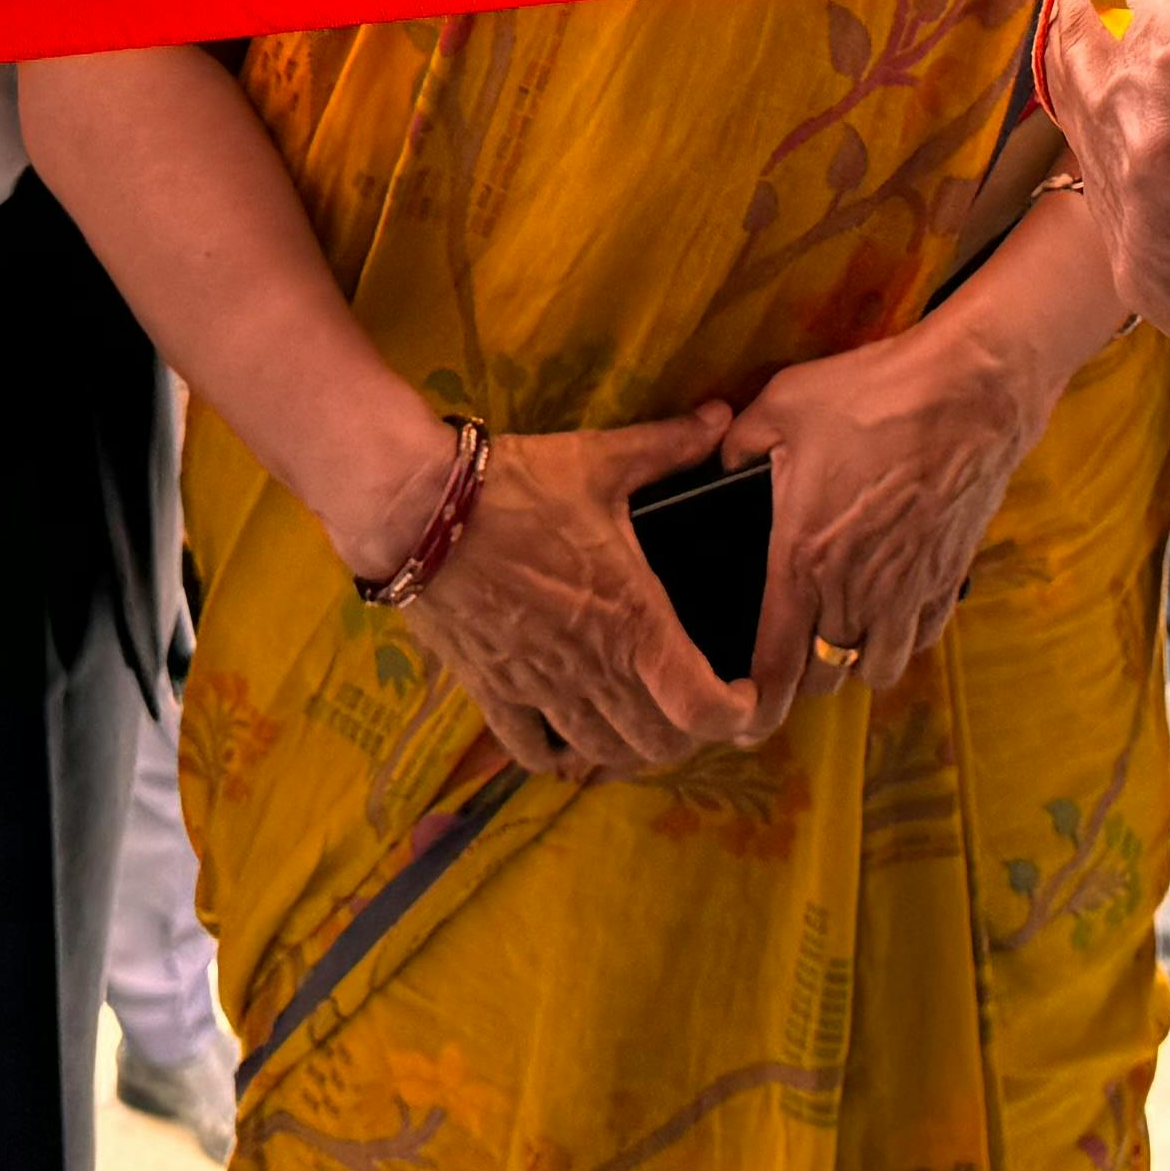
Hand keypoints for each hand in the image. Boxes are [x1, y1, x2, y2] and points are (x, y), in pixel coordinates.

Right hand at [382, 412, 756, 780]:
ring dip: (629, 749)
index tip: (749, 699)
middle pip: (659, 745)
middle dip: (688, 734)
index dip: (738, 717)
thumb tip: (722, 414)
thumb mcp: (601, 460)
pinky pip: (535, 754)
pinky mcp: (494, 694)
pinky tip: (569, 735)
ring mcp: (542, 690)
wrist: (421, 515)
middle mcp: (595, 669)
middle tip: (694, 700)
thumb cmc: (517, 488)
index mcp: (634, 618)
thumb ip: (668, 446)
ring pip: (602, 755)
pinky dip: (561, 756)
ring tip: (639, 720)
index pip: (702, 707)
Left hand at [729, 317, 1046, 711]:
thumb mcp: (780, 406)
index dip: (756, 707)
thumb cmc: (872, 396)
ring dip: (856, 662)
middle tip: (791, 660)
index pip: (774, 664)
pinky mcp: (949, 578)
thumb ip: (735, 447)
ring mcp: (908, 591)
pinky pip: (923, 638)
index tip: (743, 724)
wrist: (970, 393)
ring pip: (879, 669)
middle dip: (804, 678)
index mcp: (801, 560)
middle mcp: (854, 592)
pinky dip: (903, 637)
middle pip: (825, 677)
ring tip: (842, 637)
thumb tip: (717, 465)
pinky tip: (891, 610)